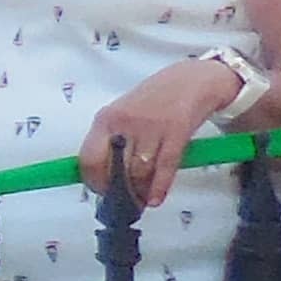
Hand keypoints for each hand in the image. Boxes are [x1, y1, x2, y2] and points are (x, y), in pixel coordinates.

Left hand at [80, 57, 247, 208]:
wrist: (192, 80)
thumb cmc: (154, 99)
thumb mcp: (123, 113)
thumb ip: (111, 139)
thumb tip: (101, 172)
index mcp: (106, 118)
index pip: (89, 157)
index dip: (93, 180)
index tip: (100, 191)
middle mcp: (125, 123)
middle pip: (114, 168)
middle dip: (116, 190)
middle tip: (121, 200)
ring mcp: (150, 128)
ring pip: (138, 171)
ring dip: (138, 192)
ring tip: (140, 201)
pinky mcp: (176, 133)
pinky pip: (164, 167)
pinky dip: (158, 187)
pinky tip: (154, 199)